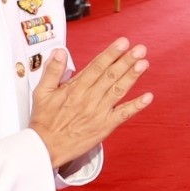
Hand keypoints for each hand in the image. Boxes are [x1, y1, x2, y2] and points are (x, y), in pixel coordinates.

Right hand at [29, 38, 152, 168]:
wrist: (46, 148)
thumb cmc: (45, 121)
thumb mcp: (42, 92)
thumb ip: (52, 71)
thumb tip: (59, 52)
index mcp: (75, 88)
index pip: (96, 66)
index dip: (111, 53)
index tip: (122, 42)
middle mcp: (89, 98)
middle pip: (110, 76)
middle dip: (126, 61)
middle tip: (140, 49)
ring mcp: (98, 112)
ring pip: (118, 91)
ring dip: (132, 77)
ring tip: (144, 64)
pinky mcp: (104, 126)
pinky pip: (123, 115)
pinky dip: (136, 106)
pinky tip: (148, 97)